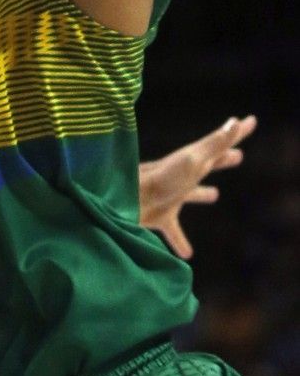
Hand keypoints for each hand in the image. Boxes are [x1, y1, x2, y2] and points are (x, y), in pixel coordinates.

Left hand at [139, 115, 256, 257]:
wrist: (124, 200)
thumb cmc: (160, 179)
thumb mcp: (193, 159)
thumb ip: (215, 143)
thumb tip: (236, 121)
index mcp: (192, 162)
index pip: (219, 145)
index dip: (235, 134)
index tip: (249, 121)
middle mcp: (181, 176)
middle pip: (207, 165)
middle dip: (222, 160)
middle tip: (238, 157)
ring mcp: (169, 195)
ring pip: (190, 193)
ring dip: (202, 193)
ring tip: (215, 194)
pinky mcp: (158, 216)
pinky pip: (173, 230)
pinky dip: (180, 240)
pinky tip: (187, 254)